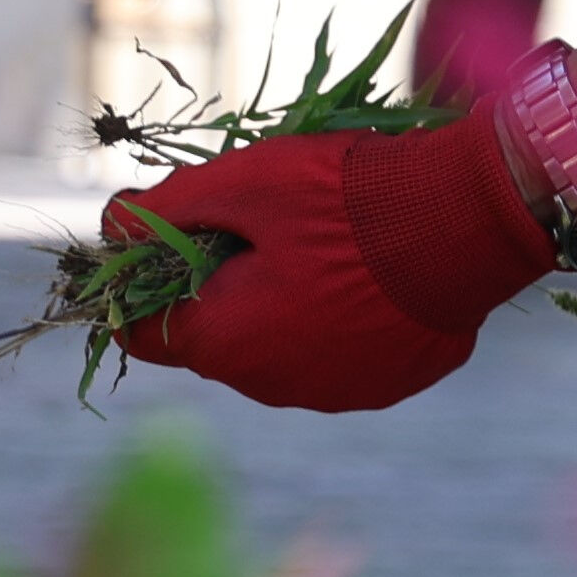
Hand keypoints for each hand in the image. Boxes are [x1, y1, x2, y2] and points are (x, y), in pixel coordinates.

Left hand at [110, 116, 558, 414]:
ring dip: (280, 305)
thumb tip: (113, 225)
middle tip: (254, 225)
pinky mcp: (384, 385)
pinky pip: (338, 354)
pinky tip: (365, 274)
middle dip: (217, 286)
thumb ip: (166, 209)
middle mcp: (271, 386)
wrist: (463, 222)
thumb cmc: (342, 198)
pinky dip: (337, 321)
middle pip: (214, 338)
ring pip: (277, 349)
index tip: (164, 239)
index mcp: (223, 343)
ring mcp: (333, 392)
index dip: (138, 283)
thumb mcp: (240, 184)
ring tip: (319, 243)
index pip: (140, 333)